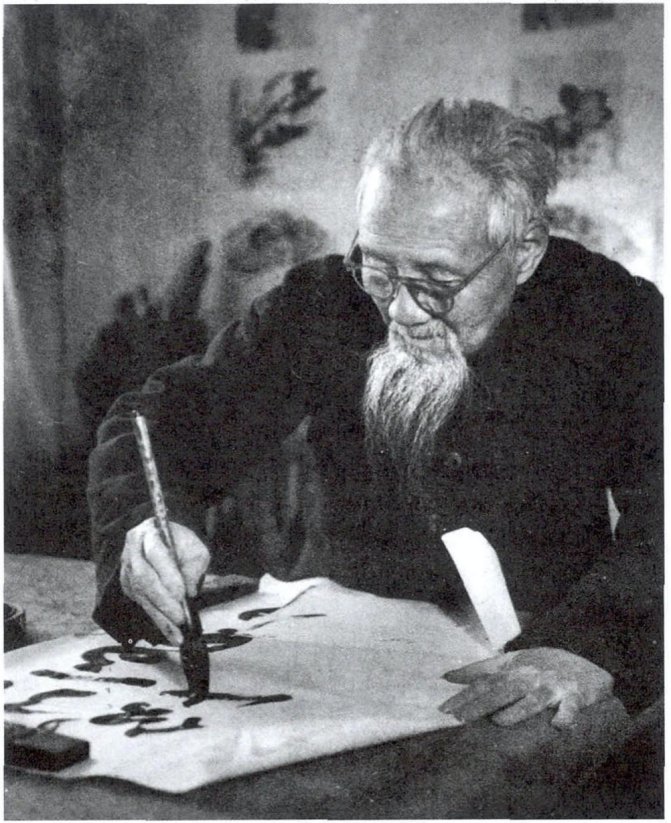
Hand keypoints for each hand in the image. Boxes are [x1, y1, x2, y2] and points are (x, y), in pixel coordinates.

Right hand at [120, 518, 210, 645]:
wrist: (163, 541)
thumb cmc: (181, 544)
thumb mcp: (195, 548)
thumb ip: (194, 567)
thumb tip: (190, 593)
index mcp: (149, 533)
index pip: (156, 555)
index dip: (168, 576)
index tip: (182, 595)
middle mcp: (133, 551)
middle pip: (144, 578)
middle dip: (163, 601)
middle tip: (180, 619)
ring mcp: (127, 569)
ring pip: (141, 595)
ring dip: (160, 617)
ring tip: (177, 635)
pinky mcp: (127, 585)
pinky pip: (141, 604)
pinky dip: (156, 618)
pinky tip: (170, 632)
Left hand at [439, 647, 612, 728]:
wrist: (585, 663)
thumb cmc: (542, 666)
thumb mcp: (512, 663)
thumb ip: (481, 670)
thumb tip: (447, 676)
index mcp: (514, 668)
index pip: (485, 681)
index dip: (464, 693)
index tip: (443, 709)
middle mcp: (531, 675)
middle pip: (503, 689)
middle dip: (481, 703)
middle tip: (459, 718)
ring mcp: (553, 685)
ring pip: (534, 698)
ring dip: (518, 709)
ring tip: (498, 721)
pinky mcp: (577, 696)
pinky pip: (572, 707)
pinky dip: (566, 716)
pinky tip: (558, 725)